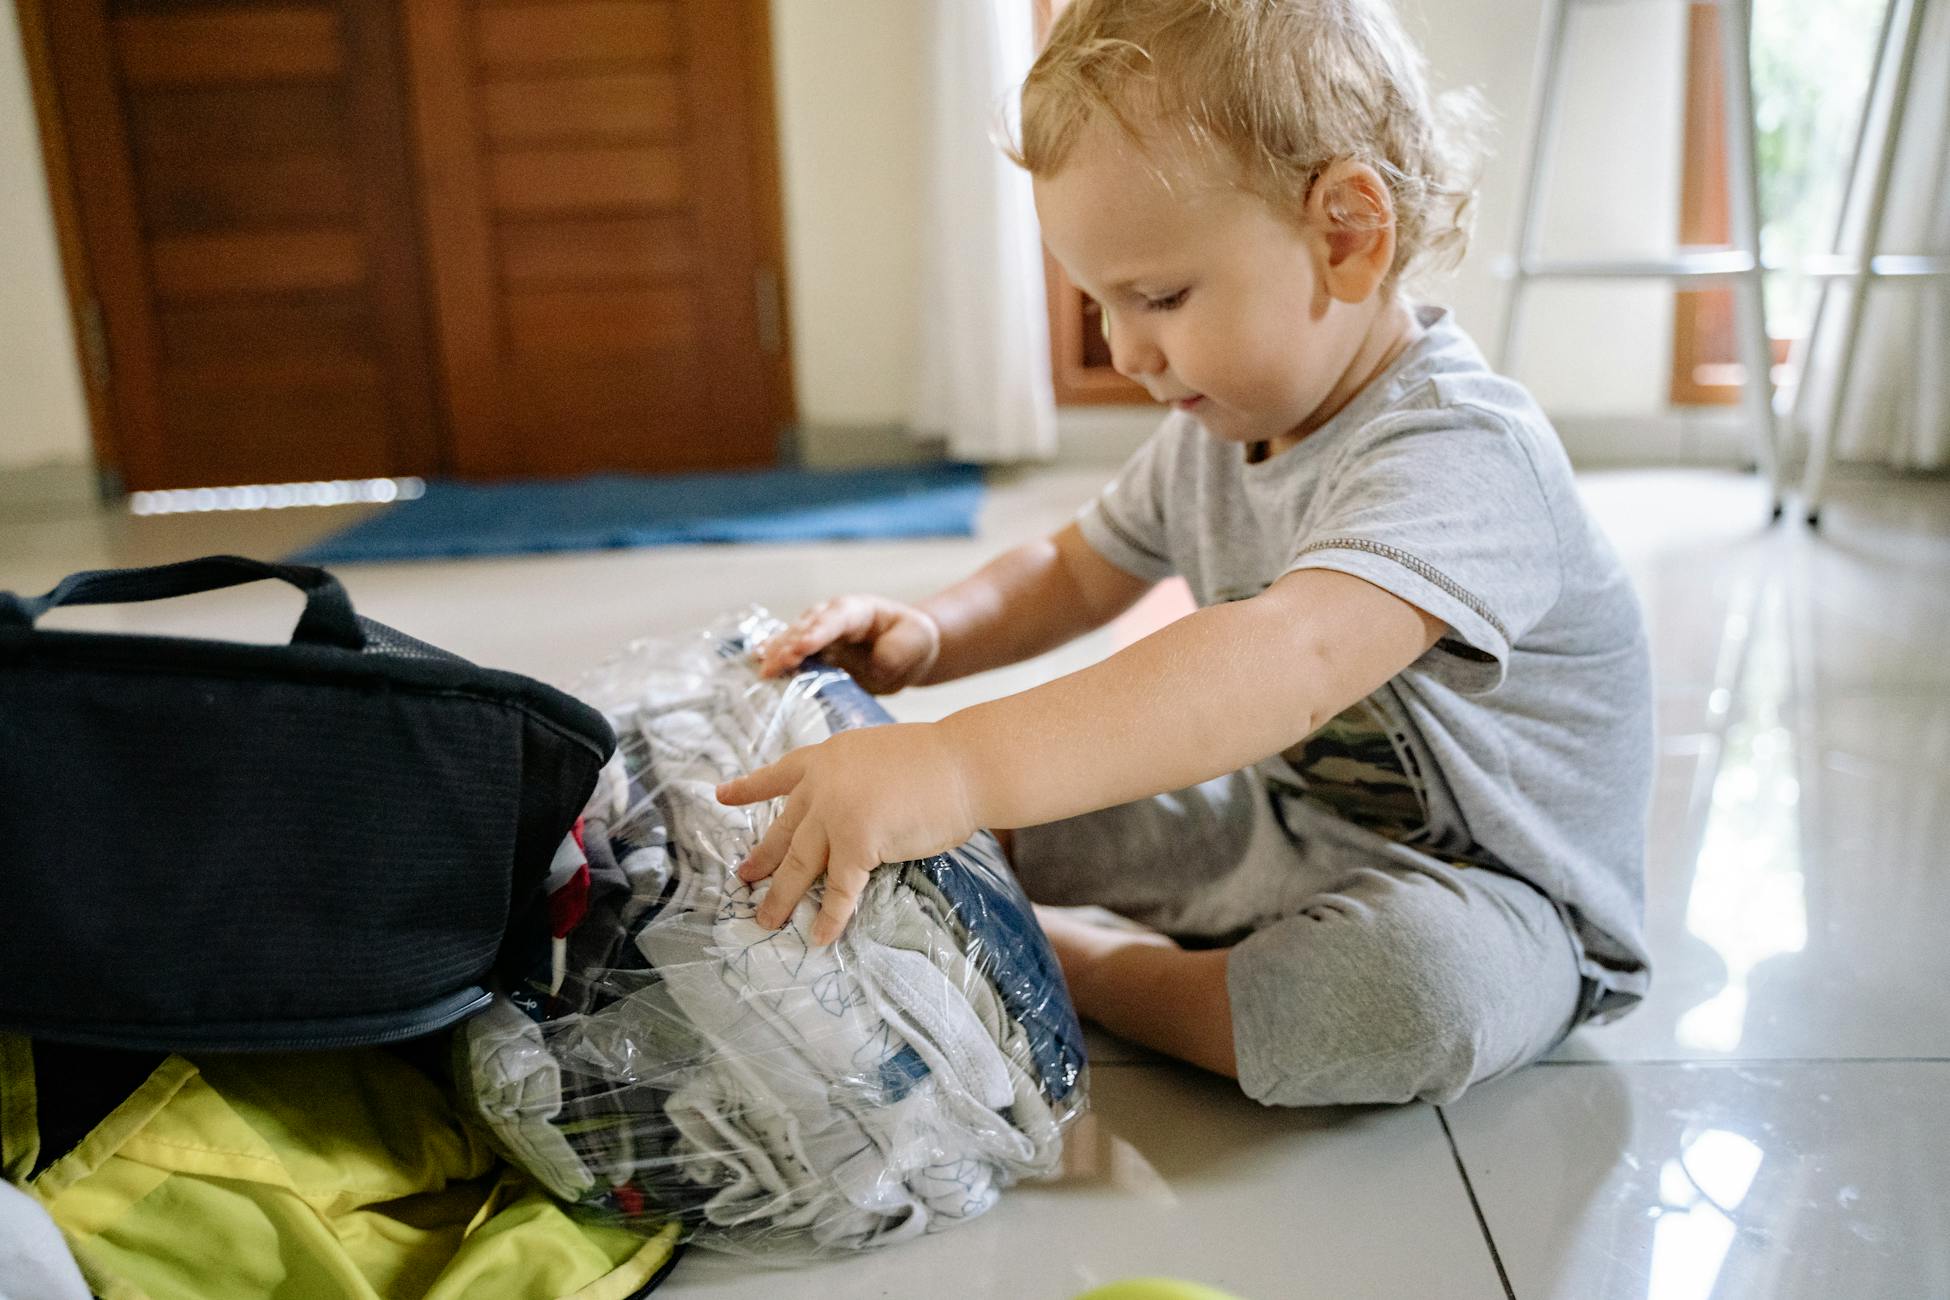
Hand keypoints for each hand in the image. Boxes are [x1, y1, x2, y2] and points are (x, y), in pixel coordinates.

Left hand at [715, 722, 977, 944]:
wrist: (964, 762)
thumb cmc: (939, 760)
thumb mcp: (881, 755)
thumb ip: (856, 779)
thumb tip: (851, 811)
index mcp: (828, 757)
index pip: (780, 774)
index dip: (750, 788)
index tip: (722, 797)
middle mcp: (823, 783)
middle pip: (784, 829)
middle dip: (762, 857)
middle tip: (742, 877)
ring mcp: (836, 813)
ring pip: (799, 864)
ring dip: (781, 896)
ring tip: (765, 920)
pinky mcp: (857, 843)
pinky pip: (839, 889)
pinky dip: (829, 916)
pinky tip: (819, 937)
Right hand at [756, 595, 941, 693]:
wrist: (907, 652)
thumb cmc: (912, 640)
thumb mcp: (916, 641)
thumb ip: (895, 652)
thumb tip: (875, 664)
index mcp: (859, 610)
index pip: (836, 618)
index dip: (819, 631)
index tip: (803, 646)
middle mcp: (833, 618)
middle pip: (807, 627)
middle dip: (791, 645)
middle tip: (776, 664)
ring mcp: (820, 635)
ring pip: (793, 639)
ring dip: (778, 654)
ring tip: (764, 669)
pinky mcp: (815, 654)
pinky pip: (792, 654)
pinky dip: (776, 659)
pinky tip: (759, 664)